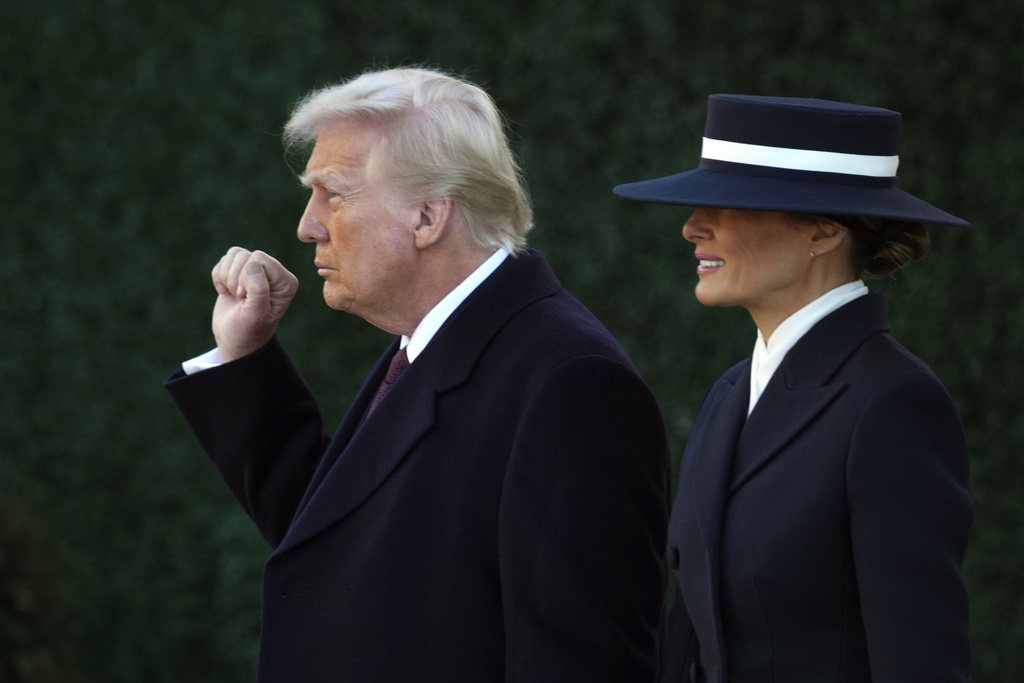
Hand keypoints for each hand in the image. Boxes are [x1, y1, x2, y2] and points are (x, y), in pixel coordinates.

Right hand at [211, 247, 298, 362]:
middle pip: (247, 256)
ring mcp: (257, 270)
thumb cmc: (248, 330)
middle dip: (235, 277)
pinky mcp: (240, 270)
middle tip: (240, 298)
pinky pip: (225, 258)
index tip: (245, 298)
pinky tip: (225, 291)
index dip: (246, 277)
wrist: (234, 339)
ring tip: (234, 294)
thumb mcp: (255, 314)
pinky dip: (219, 275)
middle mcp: (274, 273)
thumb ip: (258, 288)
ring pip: (235, 254)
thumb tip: (252, 263)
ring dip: (227, 276)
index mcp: (285, 282)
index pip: (260, 259)